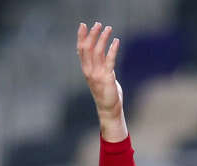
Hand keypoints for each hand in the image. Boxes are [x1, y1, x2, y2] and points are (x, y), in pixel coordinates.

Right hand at [76, 21, 126, 140]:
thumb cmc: (105, 93)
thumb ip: (97, 64)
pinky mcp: (107, 78)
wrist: (109, 109)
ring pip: (98, 52)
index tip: (83, 25)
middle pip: (87, 48)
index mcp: (85, 70)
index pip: (80, 50)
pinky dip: (113, 49)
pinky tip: (116, 41)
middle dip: (92, 34)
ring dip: (103, 38)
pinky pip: (109, 60)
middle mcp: (89, 71)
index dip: (81, 37)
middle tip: (98, 24)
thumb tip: (98, 52)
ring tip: (108, 28)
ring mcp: (97, 74)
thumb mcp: (99, 76)